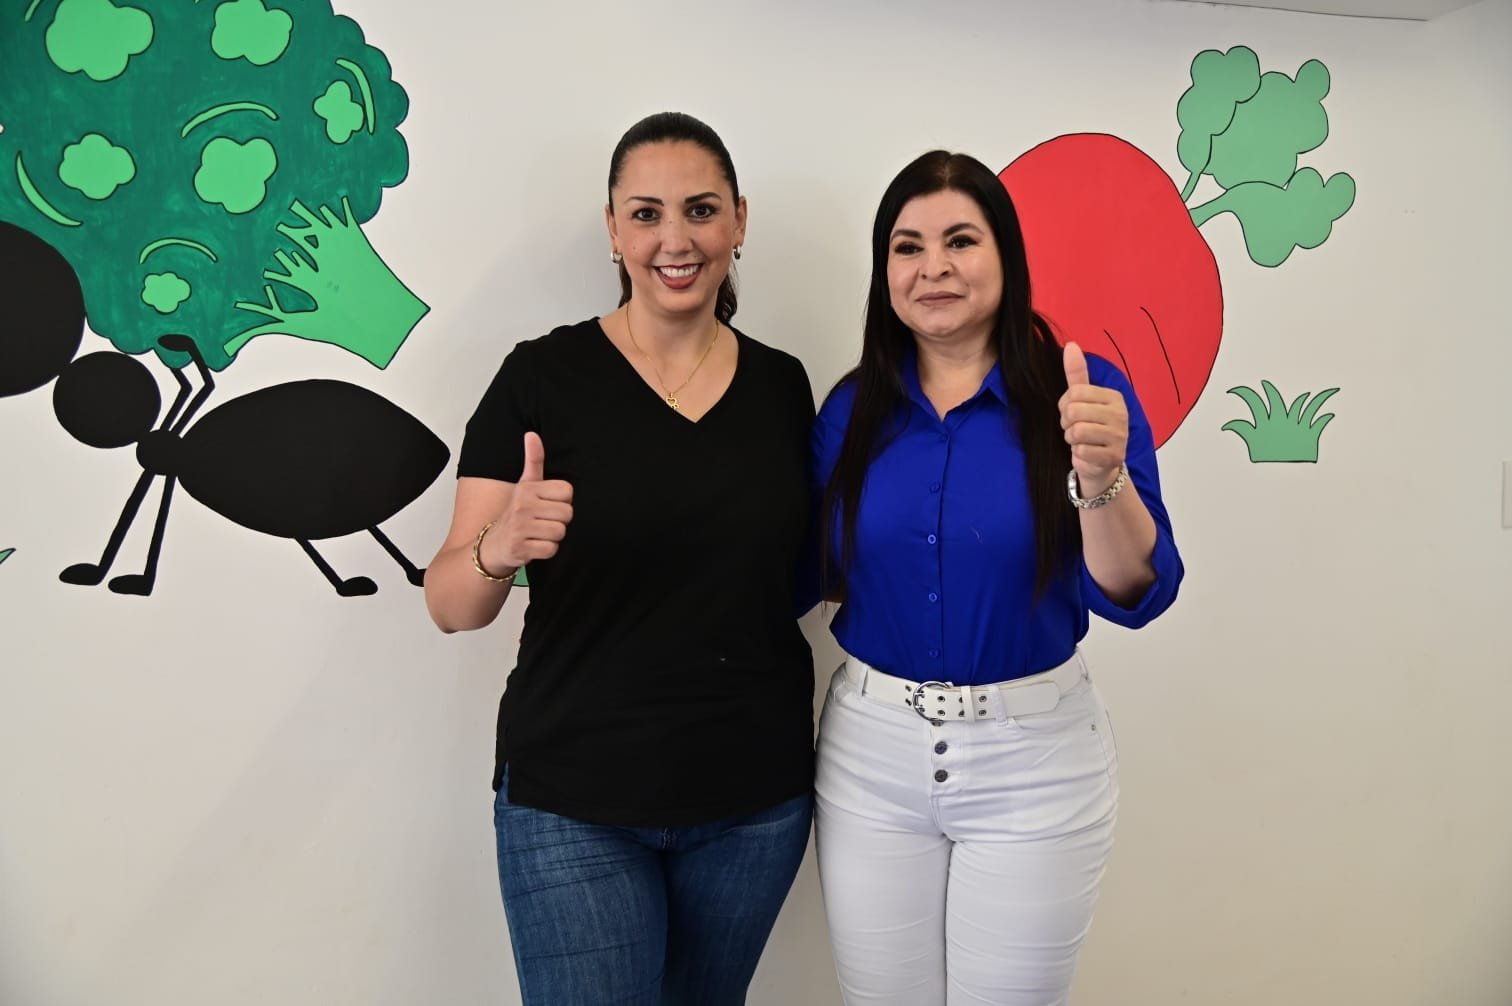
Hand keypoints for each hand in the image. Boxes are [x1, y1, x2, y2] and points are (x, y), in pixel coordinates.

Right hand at [486, 432, 573, 569]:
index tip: (548, 504)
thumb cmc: (516, 512)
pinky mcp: (520, 548)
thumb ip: (534, 460)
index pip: (567, 491)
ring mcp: (520, 528)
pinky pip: (551, 549)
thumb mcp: (525, 484)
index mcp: (527, 488)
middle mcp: (522, 506)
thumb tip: (532, 434)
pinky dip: (546, 550)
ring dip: (553, 536)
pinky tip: (535, 545)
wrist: (494, 544)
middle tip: (543, 521)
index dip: (562, 501)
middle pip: (567, 513)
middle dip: (559, 520)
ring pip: (560, 532)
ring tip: (539, 533)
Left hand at [1059, 342, 1128, 496]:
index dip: (1064, 405)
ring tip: (1081, 441)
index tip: (1072, 414)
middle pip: (1074, 412)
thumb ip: (1077, 374)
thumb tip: (1071, 345)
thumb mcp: (1083, 400)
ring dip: (1072, 439)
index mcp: (1114, 397)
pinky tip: (1088, 454)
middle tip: (1075, 430)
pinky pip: (1081, 451)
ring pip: (1076, 432)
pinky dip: (1078, 454)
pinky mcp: (1114, 457)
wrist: (1101, 464)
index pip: (1074, 393)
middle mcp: (1121, 414)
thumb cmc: (1090, 428)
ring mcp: (1120, 436)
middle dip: (1067, 423)